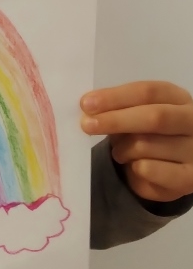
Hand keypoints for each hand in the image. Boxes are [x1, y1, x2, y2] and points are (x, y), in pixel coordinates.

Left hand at [81, 81, 192, 201]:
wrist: (167, 169)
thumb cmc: (146, 133)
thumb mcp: (133, 114)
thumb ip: (116, 107)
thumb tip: (88, 107)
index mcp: (177, 97)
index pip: (148, 91)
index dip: (115, 97)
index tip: (86, 104)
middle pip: (154, 117)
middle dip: (116, 120)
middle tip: (87, 125)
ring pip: (148, 145)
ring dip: (122, 149)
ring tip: (119, 152)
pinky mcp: (190, 177)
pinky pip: (152, 170)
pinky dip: (134, 168)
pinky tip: (134, 166)